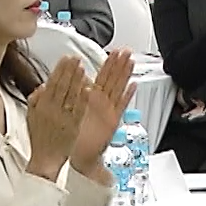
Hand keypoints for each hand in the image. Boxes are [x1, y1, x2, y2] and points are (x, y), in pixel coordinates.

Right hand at [24, 57, 88, 180]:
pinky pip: (79, 110)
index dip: (60, 70)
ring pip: (71, 96)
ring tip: (82, 68)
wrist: (45, 160)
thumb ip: (35, 100)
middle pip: (62, 87)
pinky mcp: (74, 126)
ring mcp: (64, 118)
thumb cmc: (39, 139)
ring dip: (77, 81)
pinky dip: (83, 99)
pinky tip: (88, 88)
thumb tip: (42, 87)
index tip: (65, 59)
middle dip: (70, 71)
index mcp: (42, 107)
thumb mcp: (31, 117)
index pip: (52, 83)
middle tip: (76, 59)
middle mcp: (53, 111)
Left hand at [69, 50, 136, 179]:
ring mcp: (108, 111)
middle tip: (126, 51)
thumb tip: (79, 80)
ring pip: (118, 88)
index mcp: (91, 99)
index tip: (113, 52)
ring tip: (131, 61)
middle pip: (113, 79)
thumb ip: (76, 94)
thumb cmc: (72, 135)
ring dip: (125, 75)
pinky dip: (128, 96)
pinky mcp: (112, 121)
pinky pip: (121, 105)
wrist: (76, 154)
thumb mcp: (71, 109)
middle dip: (119, 64)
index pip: (102, 77)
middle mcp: (102, 103)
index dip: (108, 64)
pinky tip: (134, 85)